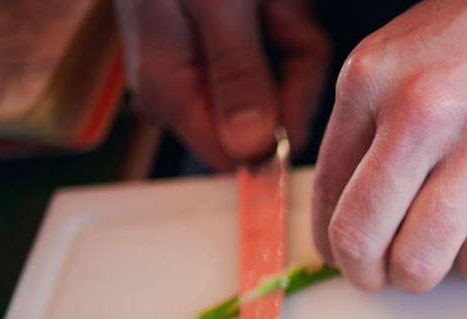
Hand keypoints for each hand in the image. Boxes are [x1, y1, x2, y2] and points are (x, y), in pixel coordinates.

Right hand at [116, 0, 330, 168]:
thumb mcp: (215, 5)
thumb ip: (235, 75)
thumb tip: (249, 149)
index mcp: (170, 89)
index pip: (231, 155)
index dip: (274, 139)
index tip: (293, 92)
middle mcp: (193, 83)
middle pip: (271, 118)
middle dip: (291, 70)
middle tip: (274, 15)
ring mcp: (220, 59)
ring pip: (288, 81)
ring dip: (296, 39)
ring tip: (274, 2)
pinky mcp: (244, 38)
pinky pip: (289, 49)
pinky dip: (294, 19)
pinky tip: (279, 1)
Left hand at [311, 0, 466, 291]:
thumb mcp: (413, 51)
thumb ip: (377, 116)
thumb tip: (357, 199)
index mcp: (373, 75)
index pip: (326, 189)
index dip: (331, 238)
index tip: (348, 253)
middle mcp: (418, 111)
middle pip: (361, 236)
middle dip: (367, 274)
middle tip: (383, 278)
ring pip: (420, 260)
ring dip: (422, 277)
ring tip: (437, 261)